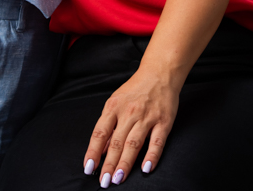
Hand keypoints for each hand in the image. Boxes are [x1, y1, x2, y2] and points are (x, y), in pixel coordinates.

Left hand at [82, 65, 178, 183]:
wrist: (159, 73)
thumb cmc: (135, 89)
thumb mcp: (116, 101)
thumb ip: (108, 125)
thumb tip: (99, 150)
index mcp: (114, 106)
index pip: (100, 132)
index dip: (93, 151)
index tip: (88, 168)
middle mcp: (129, 112)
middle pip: (116, 142)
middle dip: (108, 164)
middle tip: (104, 182)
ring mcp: (147, 117)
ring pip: (134, 144)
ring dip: (125, 164)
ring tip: (118, 179)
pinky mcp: (164, 121)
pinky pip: (157, 142)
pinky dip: (151, 156)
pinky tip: (145, 169)